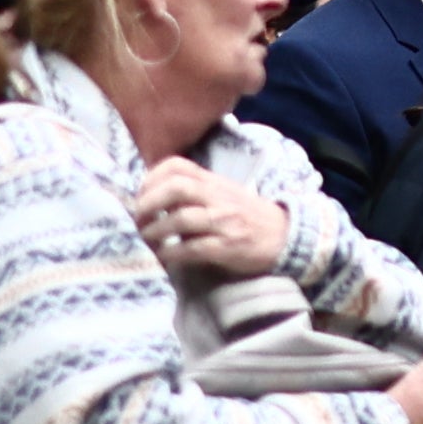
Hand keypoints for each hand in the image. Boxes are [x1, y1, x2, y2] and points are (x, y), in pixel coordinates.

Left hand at [121, 158, 285, 280]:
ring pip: (182, 219)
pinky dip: (172, 254)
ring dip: (155, 231)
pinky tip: (163, 257)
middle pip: (177, 188)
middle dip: (149, 202)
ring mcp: (224, 222)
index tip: (140, 194)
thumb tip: (153, 197)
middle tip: (137, 218)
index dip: (151, 178)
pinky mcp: (228, 247)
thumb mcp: (223, 193)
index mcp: (214, 182)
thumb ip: (194, 191)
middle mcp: (218, 197)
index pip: (178, 166)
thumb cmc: (247, 215)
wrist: (285, 236)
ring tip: (146, 239)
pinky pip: (193, 248)